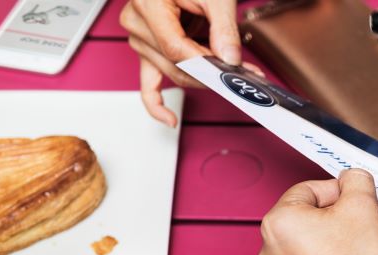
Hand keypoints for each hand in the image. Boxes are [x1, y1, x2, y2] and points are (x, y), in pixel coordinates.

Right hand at [120, 0, 240, 125]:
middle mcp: (136, 23)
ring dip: (200, 78)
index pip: (175, 48)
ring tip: (228, 72)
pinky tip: (171, 119)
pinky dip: (157, 104)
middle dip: (209, 71)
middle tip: (241, 72)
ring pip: (171, 74)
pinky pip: (146, 85)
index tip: (228, 71)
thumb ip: (223, 26)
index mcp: (147, 3)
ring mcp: (139, 39)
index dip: (203, 63)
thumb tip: (229, 59)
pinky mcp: (147, 52)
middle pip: (174, 65)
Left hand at [257, 169, 377, 254]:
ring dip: (355, 233)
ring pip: (322, 242)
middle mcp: (270, 251)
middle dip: (354, 213)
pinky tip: (373, 253)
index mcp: (277, 223)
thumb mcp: (363, 204)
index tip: (361, 193)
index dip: (341, 189)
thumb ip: (355, 181)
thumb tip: (352, 179)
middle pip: (317, 218)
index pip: (309, 190)